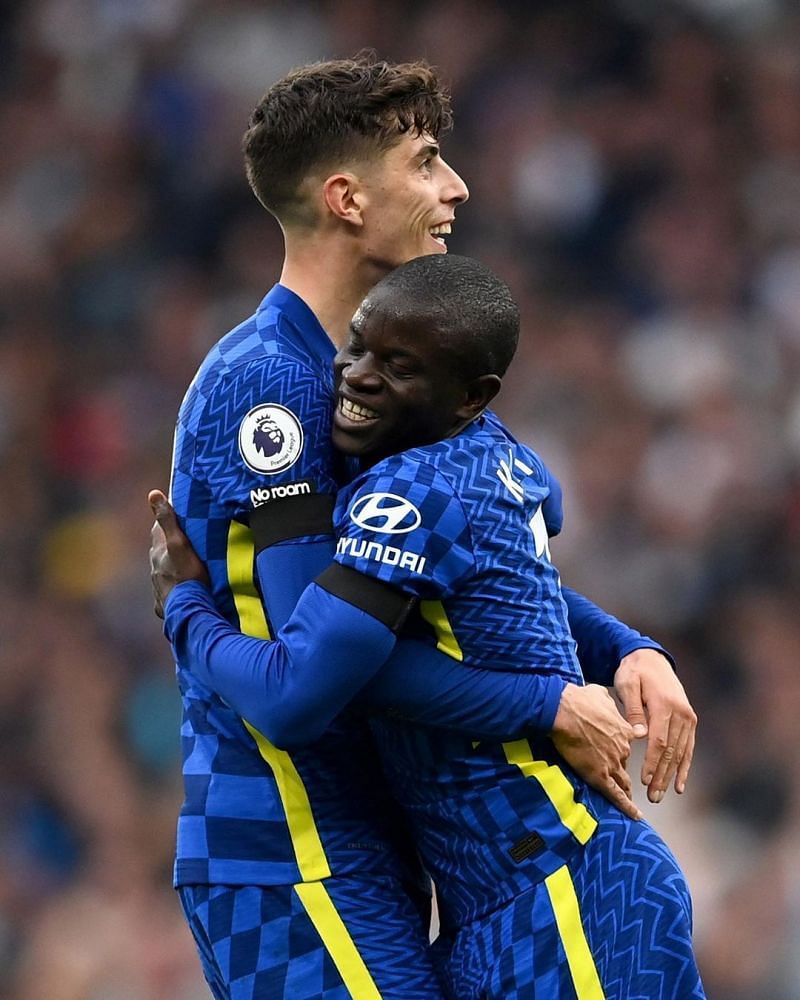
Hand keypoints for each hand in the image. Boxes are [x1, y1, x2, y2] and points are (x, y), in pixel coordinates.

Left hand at [148, 489, 209, 617]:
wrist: (187, 611)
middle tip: (183, 542)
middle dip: (168, 546)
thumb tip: (153, 493)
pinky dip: (173, 589)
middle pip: (160, 553)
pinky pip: (167, 593)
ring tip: (185, 567)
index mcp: (159, 553)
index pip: (158, 532)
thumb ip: (167, 520)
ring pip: (163, 573)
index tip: (175, 517)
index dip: (165, 523)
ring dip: (171, 568)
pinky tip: (182, 591)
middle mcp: (155, 570)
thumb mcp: (179, 544)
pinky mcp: (164, 605)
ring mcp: (158, 588)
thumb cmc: (187, 576)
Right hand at [550, 683, 642, 820]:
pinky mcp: (600, 776)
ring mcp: (613, 763)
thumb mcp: (599, 694)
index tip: (619, 751)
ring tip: (630, 801)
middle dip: (621, 770)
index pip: (628, 744)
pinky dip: (628, 807)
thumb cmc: (579, 700)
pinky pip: (617, 795)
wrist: (565, 711)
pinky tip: (635, 816)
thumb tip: (604, 699)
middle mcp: (622, 749)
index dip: (621, 748)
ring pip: (623, 782)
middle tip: (618, 777)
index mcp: (624, 730)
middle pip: (625, 764)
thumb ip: (608, 700)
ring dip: (626, 790)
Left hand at [613, 649, 696, 802]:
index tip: (644, 779)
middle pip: (672, 751)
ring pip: (681, 753)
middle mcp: (681, 713)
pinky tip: (679, 785)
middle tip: (652, 797)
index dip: (652, 762)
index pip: (659, 740)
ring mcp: (688, 717)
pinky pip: (688, 748)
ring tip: (660, 795)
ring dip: (671, 776)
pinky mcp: (689, 721)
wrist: (651, 658)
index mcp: (665, 705)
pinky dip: (684, 767)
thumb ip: (633, 709)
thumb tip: (638, 735)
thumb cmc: (634, 671)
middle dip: (662, 776)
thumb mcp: (627, 684)